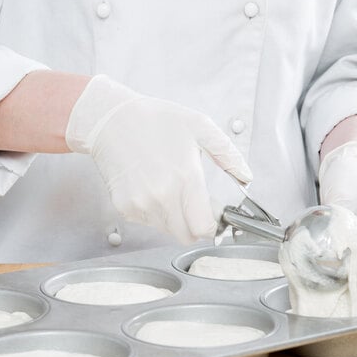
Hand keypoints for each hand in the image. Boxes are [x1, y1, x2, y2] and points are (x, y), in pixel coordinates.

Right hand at [65, 75, 252, 242]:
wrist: (110, 120)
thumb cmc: (154, 120)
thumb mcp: (200, 127)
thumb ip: (228, 154)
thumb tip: (245, 177)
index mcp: (185, 178)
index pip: (204, 228)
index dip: (212, 227)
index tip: (212, 218)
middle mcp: (162, 196)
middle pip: (186, 236)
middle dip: (194, 226)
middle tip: (193, 205)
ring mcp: (141, 204)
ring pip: (166, 231)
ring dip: (174, 219)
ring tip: (169, 190)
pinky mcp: (124, 207)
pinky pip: (147, 222)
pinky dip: (153, 212)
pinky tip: (150, 188)